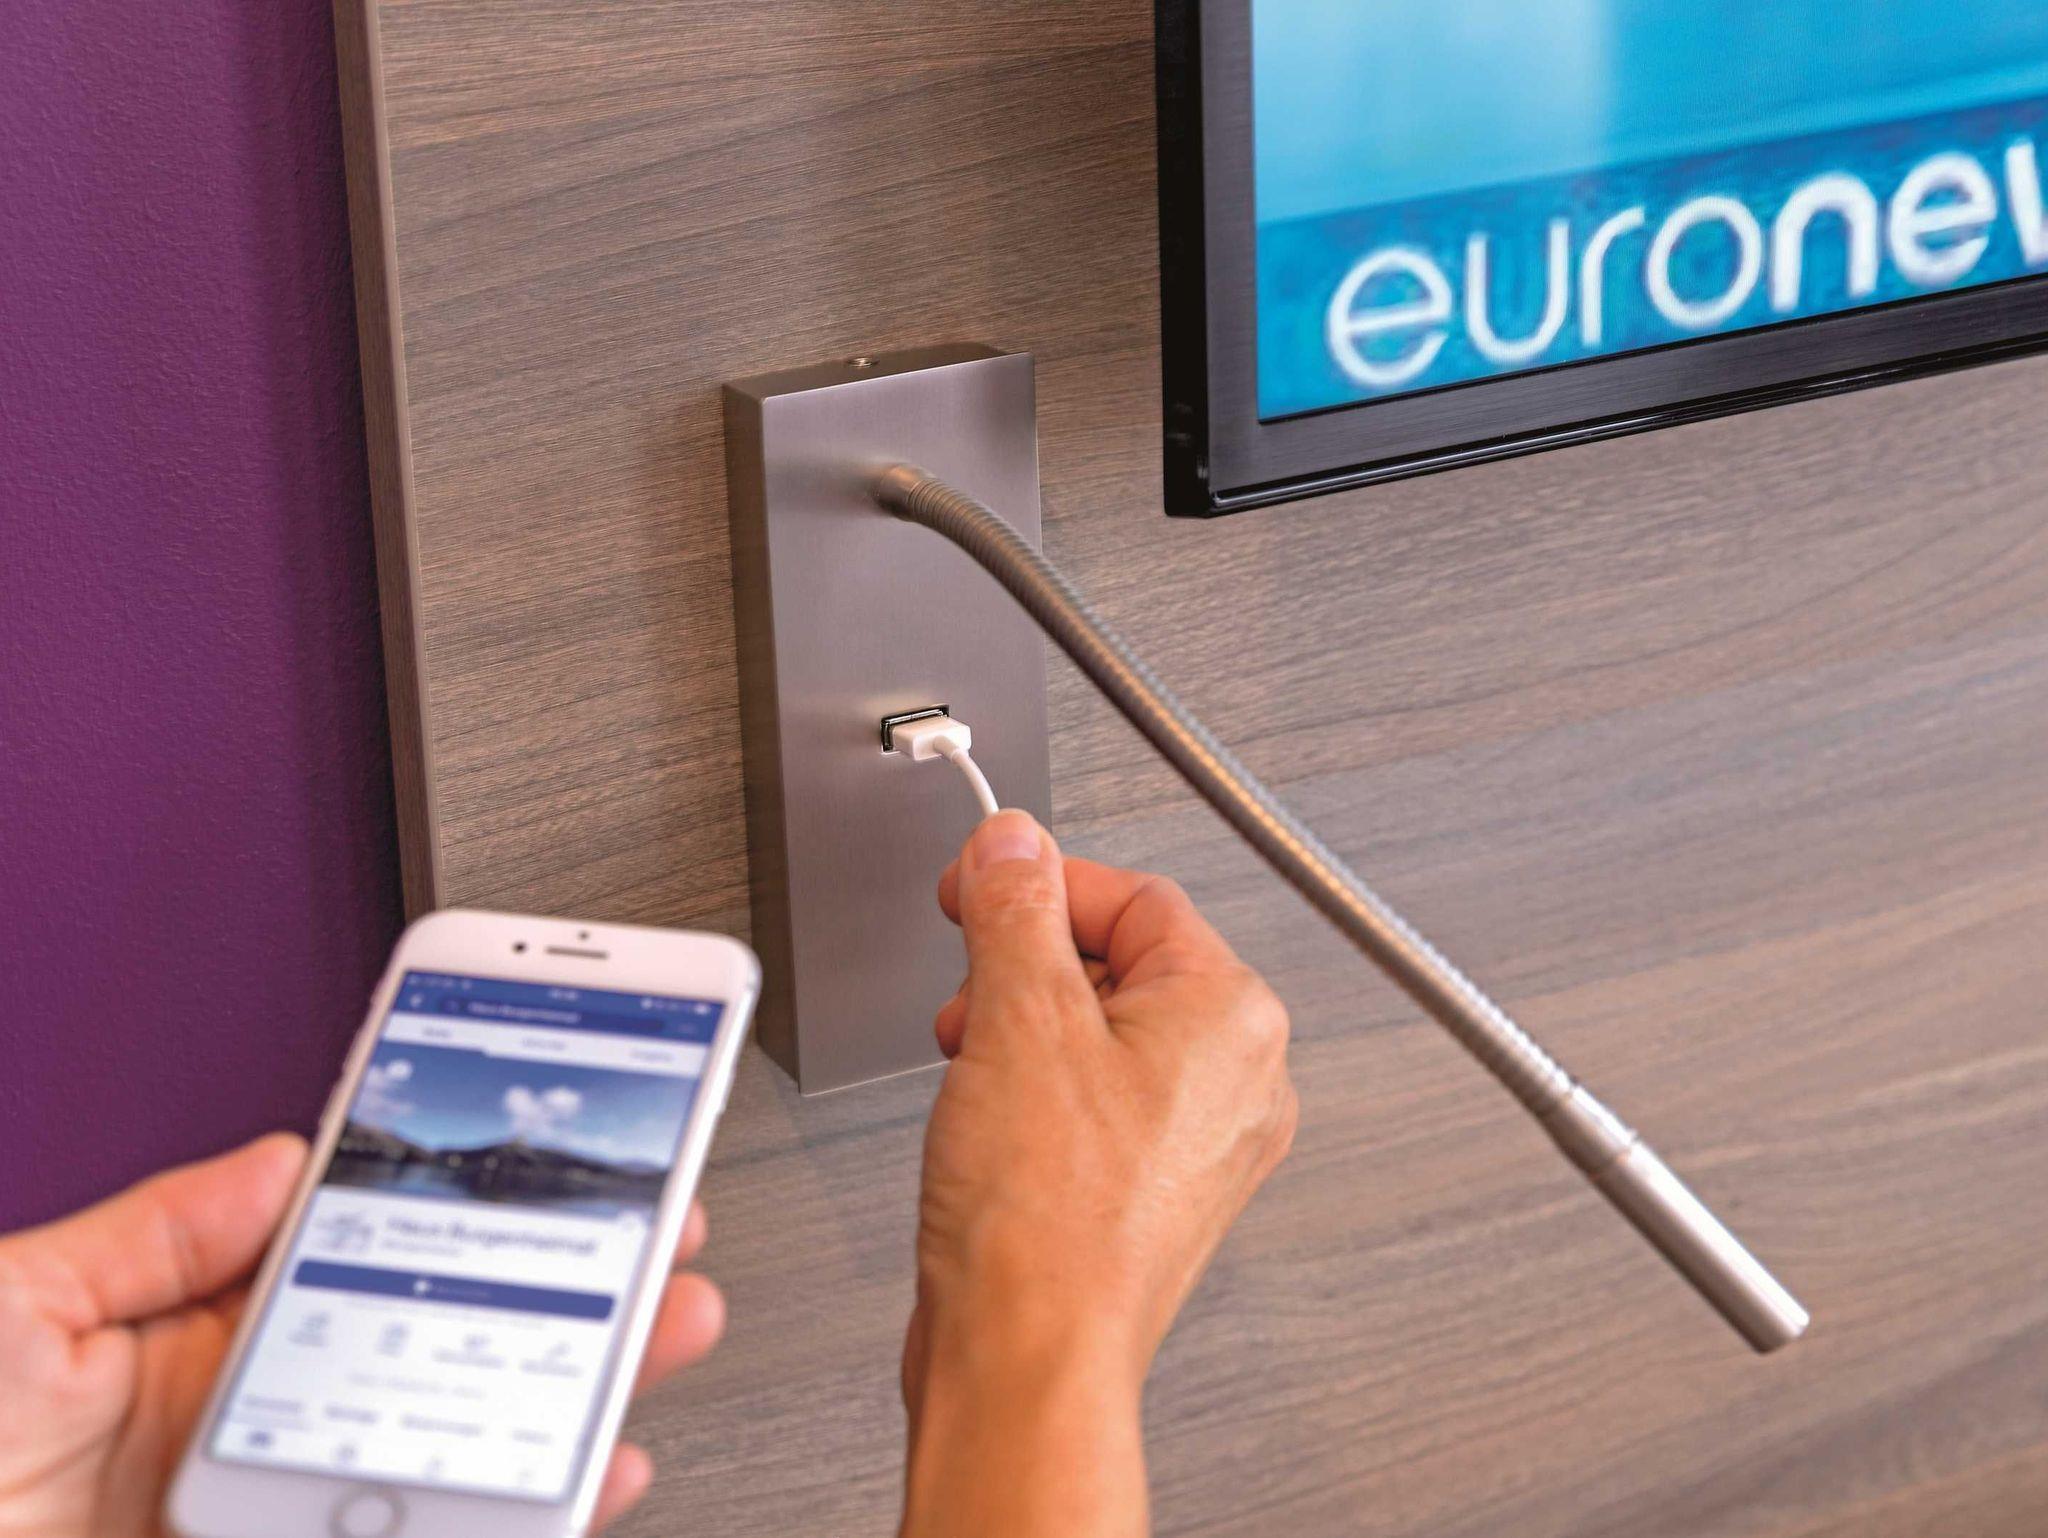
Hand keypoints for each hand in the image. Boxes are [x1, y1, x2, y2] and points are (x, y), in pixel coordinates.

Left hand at [0, 1135, 723, 1537]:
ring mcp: (278, 1519)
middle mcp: (243, 1436)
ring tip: (651, 1342)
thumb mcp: (8, 1311)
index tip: (536, 1159)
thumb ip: (150, 1234)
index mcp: (177, 1349)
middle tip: (650, 1238)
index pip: (353, 1255)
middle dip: (557, 1289)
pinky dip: (515, 1520)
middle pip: (438, 1349)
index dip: (457, 1202)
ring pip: (454, 1455)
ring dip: (568, 1399)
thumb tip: (276, 1156)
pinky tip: (573, 1485)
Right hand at [900, 811, 1296, 1537]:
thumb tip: (1013, 843)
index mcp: (1232, 1018)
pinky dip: (1034, 1092)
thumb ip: (1014, 908)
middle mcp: (1235, 1079)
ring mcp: (1197, 1142)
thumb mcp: (1016, 1017)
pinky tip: (989, 1123)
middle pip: (1119, 962)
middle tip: (971, 992)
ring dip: (1020, 1029)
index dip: (1039, 882)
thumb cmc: (1045, 1223)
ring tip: (974, 1067)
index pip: (1135, 895)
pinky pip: (1093, 1100)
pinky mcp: (1149, 1189)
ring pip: (1099, 1033)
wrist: (1027, 1361)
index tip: (975, 885)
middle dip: (1024, 968)